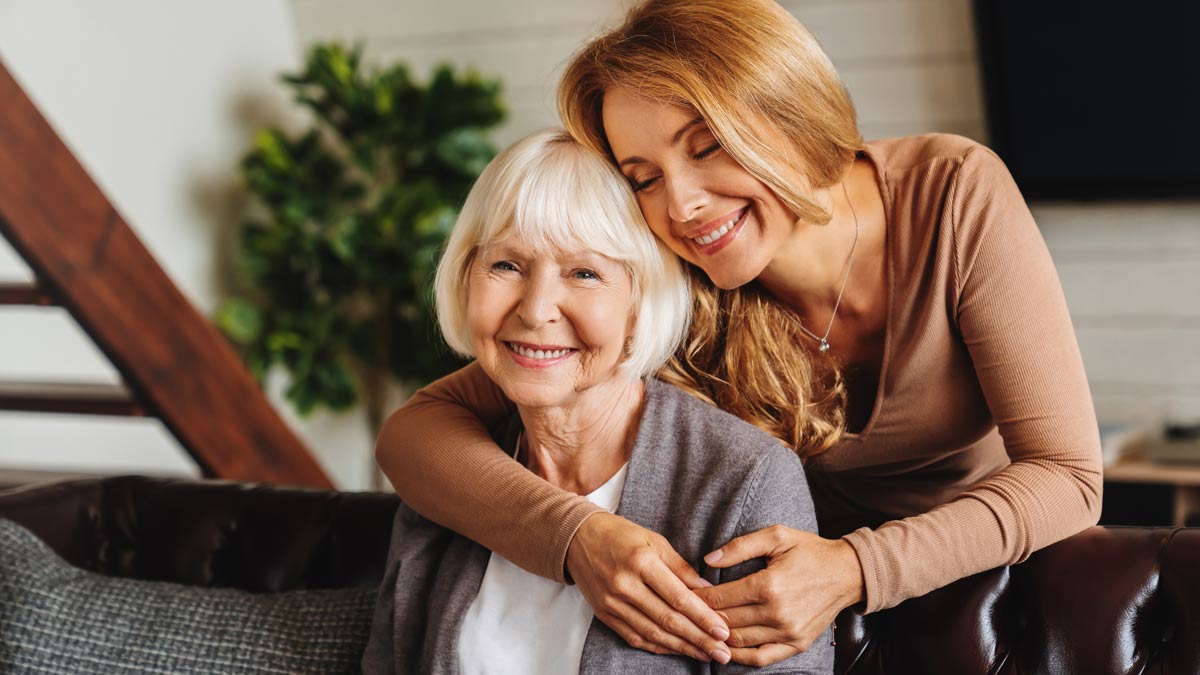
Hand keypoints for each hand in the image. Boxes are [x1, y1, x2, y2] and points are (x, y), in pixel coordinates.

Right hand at [566, 512, 733, 663]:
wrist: (577, 538)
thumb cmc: (621, 535)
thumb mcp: (654, 541)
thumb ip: (680, 568)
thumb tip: (708, 590)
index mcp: (641, 562)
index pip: (678, 597)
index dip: (703, 618)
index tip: (724, 631)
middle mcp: (625, 585)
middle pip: (668, 620)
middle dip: (699, 639)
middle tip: (722, 653)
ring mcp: (612, 602)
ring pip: (652, 633)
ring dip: (682, 647)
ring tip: (706, 655)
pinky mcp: (604, 614)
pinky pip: (634, 637)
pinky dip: (658, 646)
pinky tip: (677, 650)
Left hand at [695, 526, 864, 666]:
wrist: (848, 573)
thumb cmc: (810, 551)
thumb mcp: (776, 536)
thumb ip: (740, 547)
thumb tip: (708, 560)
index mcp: (768, 585)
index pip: (720, 598)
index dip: (697, 598)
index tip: (684, 595)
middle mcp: (777, 613)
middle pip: (725, 621)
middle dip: (701, 617)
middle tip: (685, 612)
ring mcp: (787, 632)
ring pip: (739, 641)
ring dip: (716, 637)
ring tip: (699, 629)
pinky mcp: (796, 644)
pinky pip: (760, 658)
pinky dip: (739, 657)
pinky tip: (724, 649)